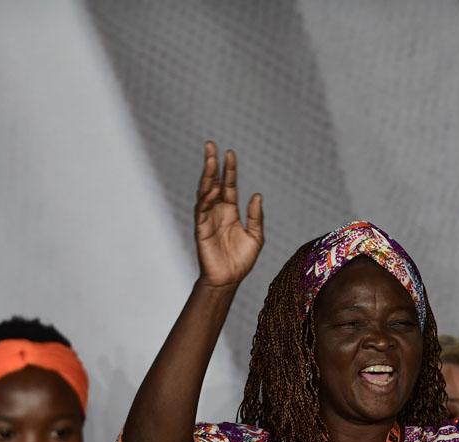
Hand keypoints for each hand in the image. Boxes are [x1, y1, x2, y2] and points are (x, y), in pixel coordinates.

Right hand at [194, 141, 263, 288]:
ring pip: (205, 193)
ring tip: (210, 160)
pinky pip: (202, 211)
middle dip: (212, 164)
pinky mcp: (201, 230)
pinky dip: (206, 199)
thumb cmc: (241, 261)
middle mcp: (217, 211)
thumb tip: (257, 196)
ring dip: (207, 176)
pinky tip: (211, 188)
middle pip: (213, 183)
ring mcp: (208, 219)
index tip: (229, 152)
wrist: (229, 280)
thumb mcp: (256, 237)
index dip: (229, 169)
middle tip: (211, 145)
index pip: (229, 185)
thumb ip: (256, 217)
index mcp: (230, 211)